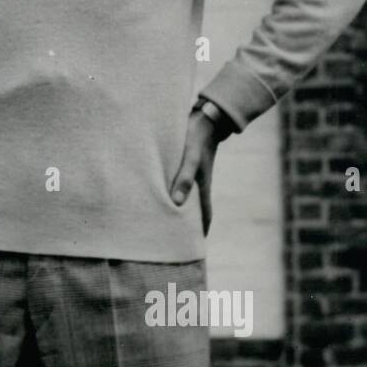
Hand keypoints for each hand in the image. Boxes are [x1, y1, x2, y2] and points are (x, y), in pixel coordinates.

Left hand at [170, 108, 223, 234]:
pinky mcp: (186, 166)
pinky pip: (180, 186)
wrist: (205, 116)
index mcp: (202, 187)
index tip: (194, 250)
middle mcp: (199, 184)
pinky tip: (161, 194)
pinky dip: (173, 194)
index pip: (204, 217)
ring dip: (178, 210)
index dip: (200, 234)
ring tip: (164, 222)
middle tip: (175, 241)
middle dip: (187, 227)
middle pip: (195, 211)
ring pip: (186, 199)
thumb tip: (176, 203)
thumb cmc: (195, 137)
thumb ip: (184, 178)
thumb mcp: (190, 157)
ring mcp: (194, 175)